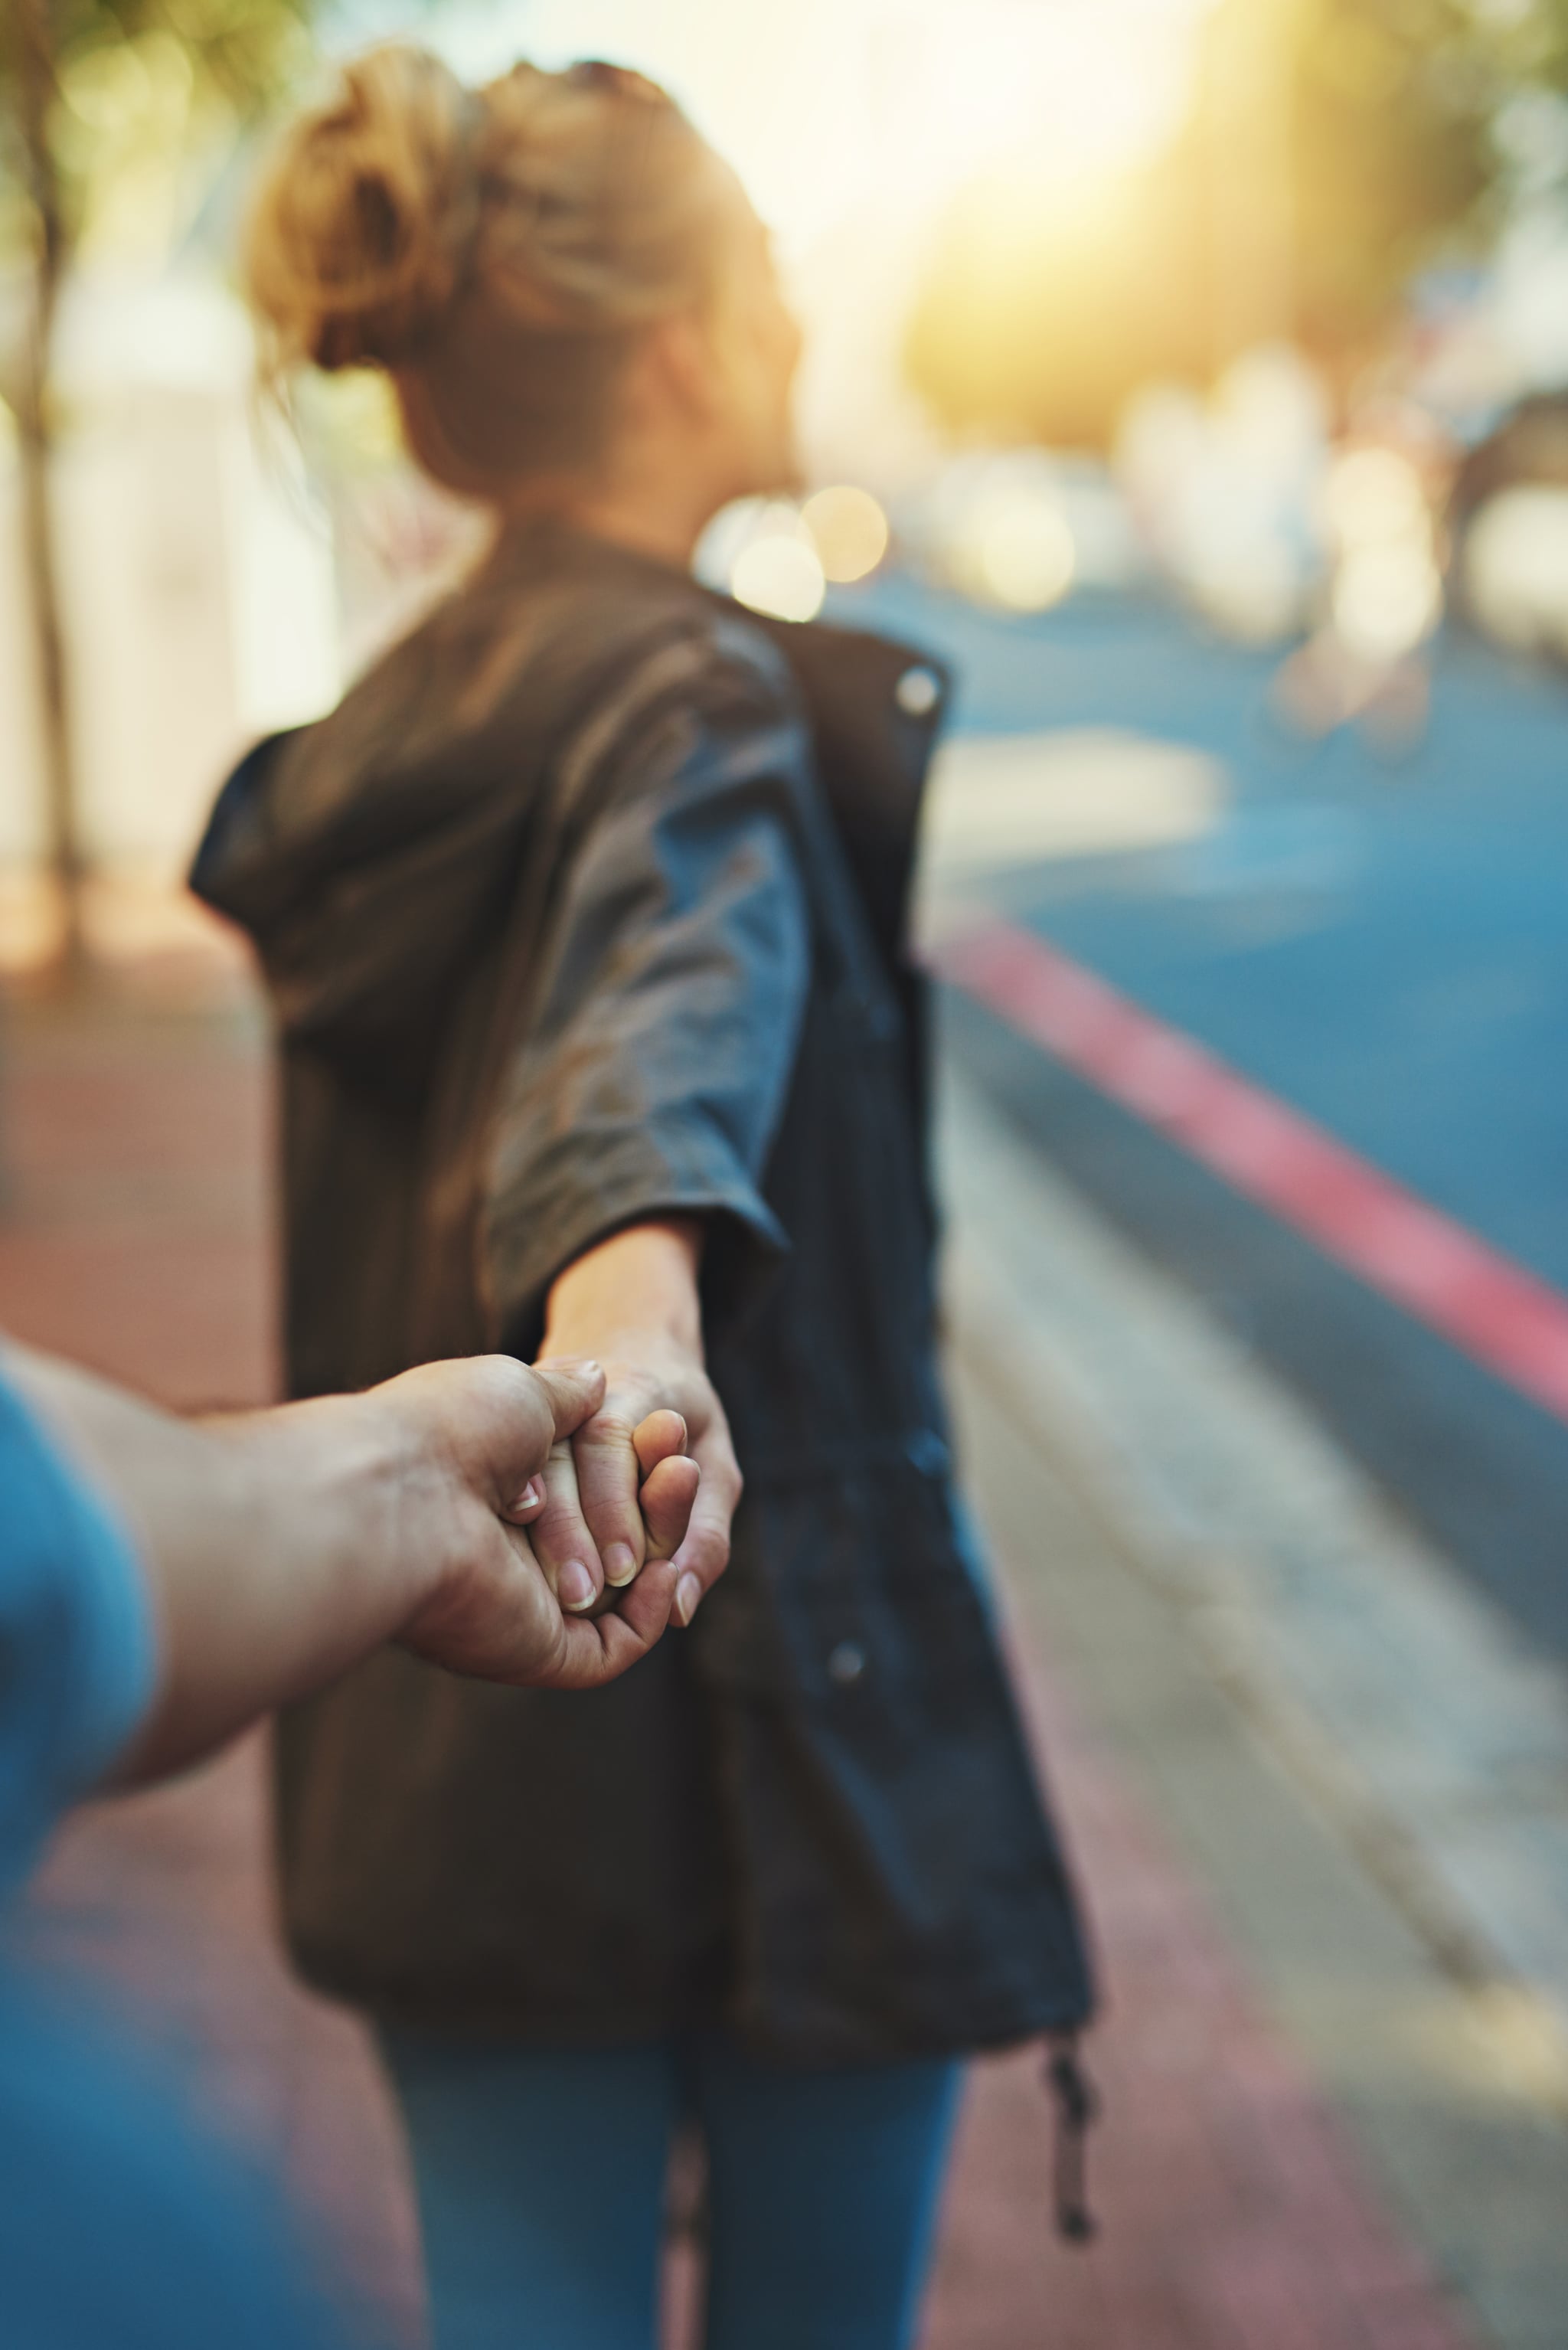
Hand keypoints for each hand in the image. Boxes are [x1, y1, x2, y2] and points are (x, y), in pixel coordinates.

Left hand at [372, 1354, 701, 1688]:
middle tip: (681, 1462)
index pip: (591, 1499)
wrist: (406, 1482)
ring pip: (621, 1595)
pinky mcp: (537, 1650)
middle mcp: (509, 1560)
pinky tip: (665, 1568)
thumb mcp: (523, 1392)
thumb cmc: (451, 1427)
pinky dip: (650, 1615)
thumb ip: (567, 1397)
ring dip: (663, 1544)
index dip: (638, 1466)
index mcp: (499, 1504)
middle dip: (658, 1502)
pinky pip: (611, 1649)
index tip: (665, 1424)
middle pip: (616, 1548)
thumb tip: (599, 1379)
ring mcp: (523, 1609)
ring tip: (681, 1481)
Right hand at [535, 1221, 741, 1628]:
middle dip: (572, 1530)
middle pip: (560, 1458)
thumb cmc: (685, 1423)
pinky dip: (516, 1526)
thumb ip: (704, 1535)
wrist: (627, 1341)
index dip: (615, 1504)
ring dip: (541, 1536)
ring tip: (556, 1597)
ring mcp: (533, 1411)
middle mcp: (572, 1394)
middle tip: (584, 1597)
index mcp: (631, 1384)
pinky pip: (505, 1478)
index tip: (624, 1570)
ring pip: (525, 1470)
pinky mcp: (509, 1435)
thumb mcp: (716, 1471)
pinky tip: (524, 1574)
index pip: (610, 1437)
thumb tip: (681, 1611)